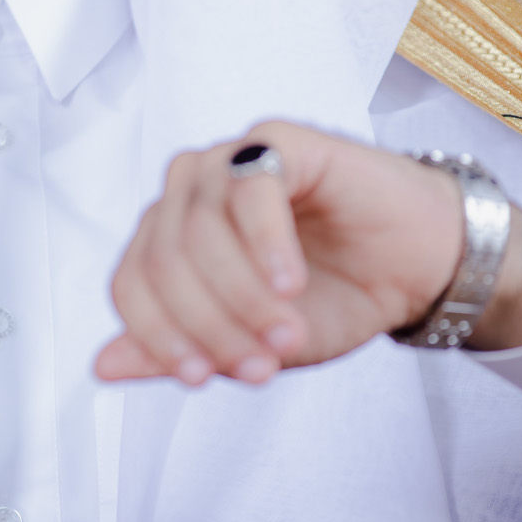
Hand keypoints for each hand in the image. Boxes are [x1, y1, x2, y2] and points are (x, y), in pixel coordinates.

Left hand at [94, 120, 521, 385]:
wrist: (420, 268)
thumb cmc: (335, 299)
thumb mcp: (254, 347)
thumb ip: (181, 354)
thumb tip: (101, 367)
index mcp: (171, 239)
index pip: (131, 285)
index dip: (159, 337)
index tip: (203, 380)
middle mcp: (189, 193)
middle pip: (161, 260)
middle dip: (209, 324)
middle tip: (262, 367)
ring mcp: (231, 161)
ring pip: (198, 227)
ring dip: (240, 293)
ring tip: (289, 335)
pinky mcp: (281, 140)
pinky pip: (252, 187)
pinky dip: (266, 244)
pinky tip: (292, 283)